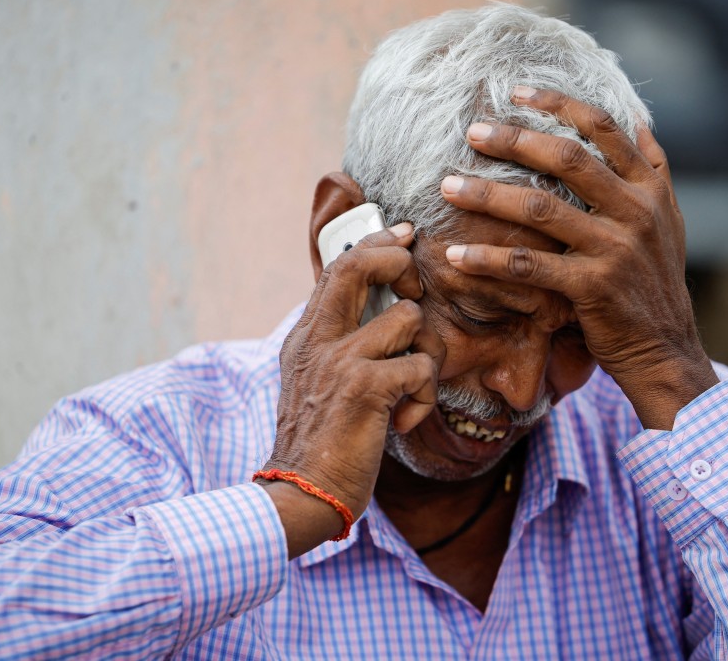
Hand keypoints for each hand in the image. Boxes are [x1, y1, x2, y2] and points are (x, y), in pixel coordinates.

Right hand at [261, 223, 444, 555]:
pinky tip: (404, 421)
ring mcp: (340, 361)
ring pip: (409, 319)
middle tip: (413, 291)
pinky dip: (424, 398)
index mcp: (307, 336)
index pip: (337, 268)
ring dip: (426, 354)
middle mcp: (318, 340)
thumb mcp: (315, 383)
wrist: (301, 493)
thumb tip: (378, 316)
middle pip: (357, 265)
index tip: (402, 234)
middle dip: (397, 263)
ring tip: (409, 391)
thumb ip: (337, 347)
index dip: (375, 244)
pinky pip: (421, 369)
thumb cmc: (320, 442)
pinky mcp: (365, 389)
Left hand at [440, 88, 717, 429]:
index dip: (559, 104)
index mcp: (651, 187)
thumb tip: (637, 122)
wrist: (666, 350)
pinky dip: (489, 261)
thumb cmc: (654, 284)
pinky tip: (455, 257)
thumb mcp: (668, 222)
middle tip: (472, 130)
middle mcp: (637, 211)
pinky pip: (530, 266)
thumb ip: (653, 172)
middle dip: (514, 139)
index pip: (604, 128)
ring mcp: (616, 248)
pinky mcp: (593, 287)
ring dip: (488, 195)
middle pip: (567, 158)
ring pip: (542, 208)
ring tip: (448, 186)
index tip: (517, 91)